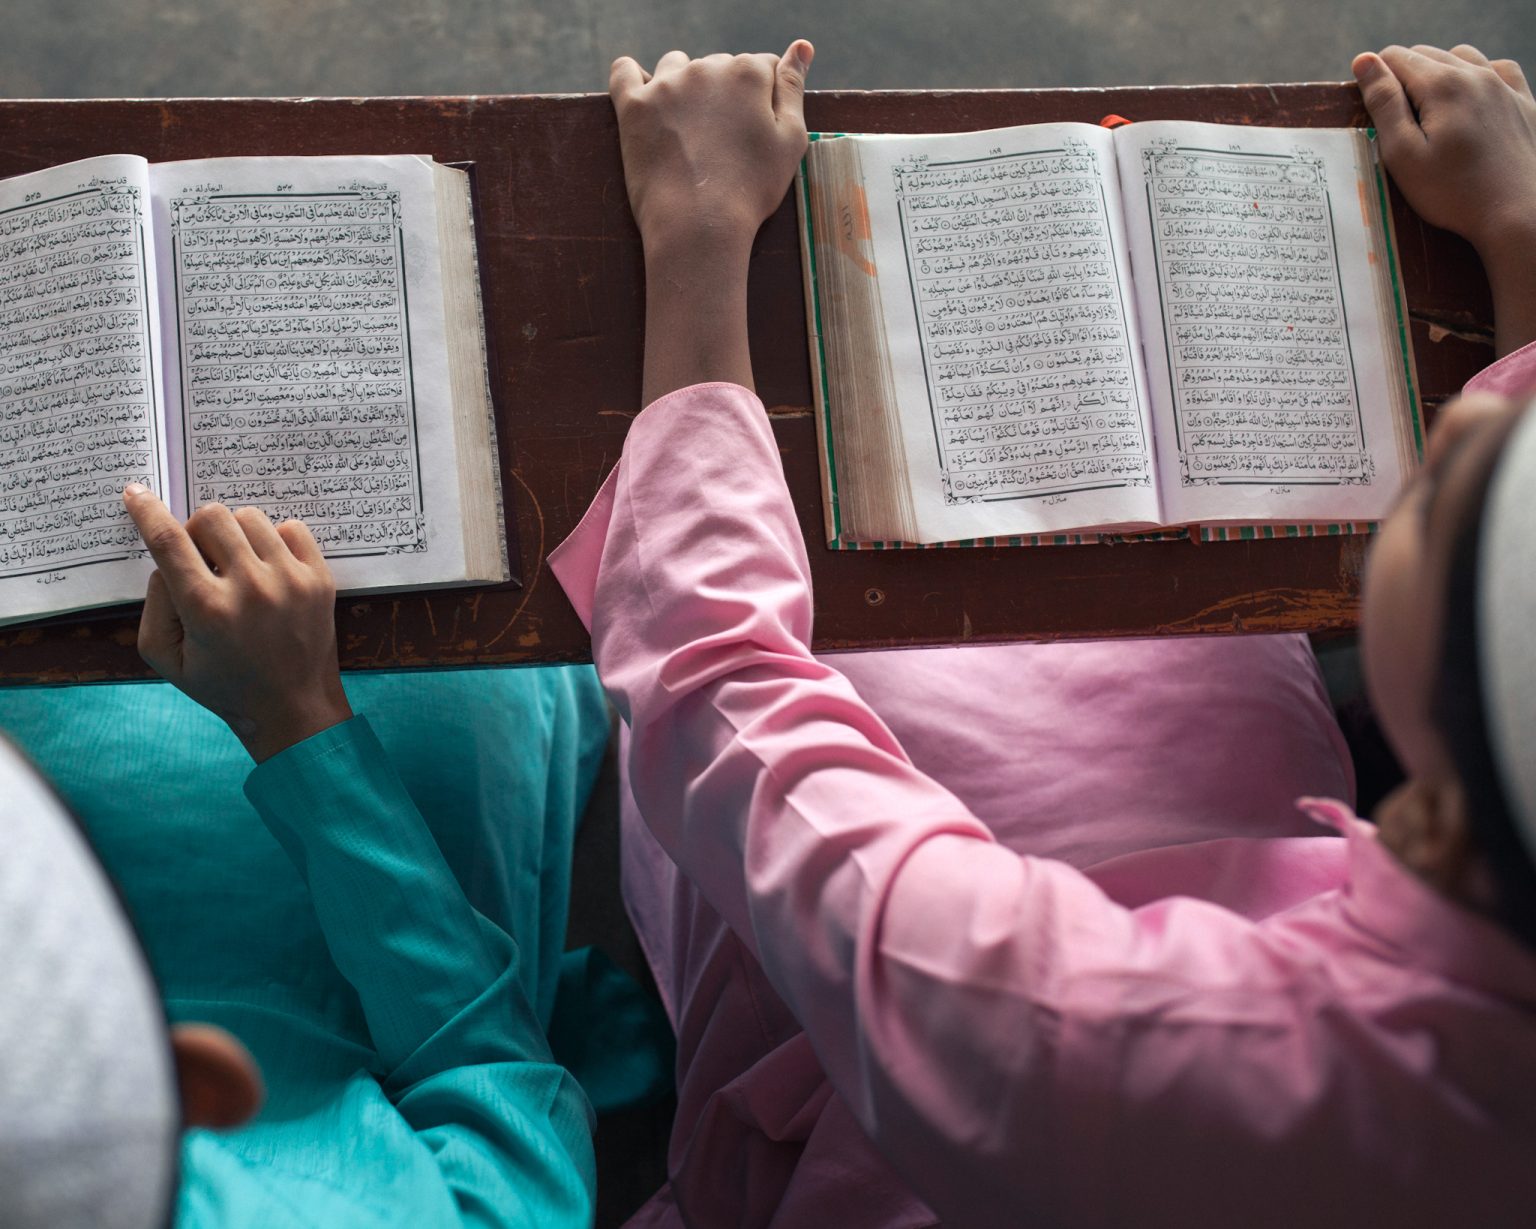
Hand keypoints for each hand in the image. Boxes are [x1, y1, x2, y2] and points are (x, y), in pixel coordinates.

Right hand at [123, 485, 352, 762]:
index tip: (136, 493)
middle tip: (203, 560)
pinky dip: (274, 540)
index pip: (169, 541)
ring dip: (236, 535)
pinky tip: (268, 568)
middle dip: (198, 531)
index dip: (147, 511)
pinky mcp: (320, 578)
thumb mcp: (167, 657)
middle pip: (212, 517)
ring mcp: (291, 581)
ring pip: (251, 517)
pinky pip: (292, 528)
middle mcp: (251, 589)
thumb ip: (154, 604)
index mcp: (207, 610)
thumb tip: (167, 560)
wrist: (293, 707)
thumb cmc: (224, 685)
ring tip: (238, 567)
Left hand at [610, 41, 812, 258]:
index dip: (765, 97)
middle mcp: (706, 68)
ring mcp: (666, 84)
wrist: (699, 225)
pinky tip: (642, 94)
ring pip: (676, 65)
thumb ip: (793, 88)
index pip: (763, 66)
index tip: (758, 126)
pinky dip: (632, 76)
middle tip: (724, 139)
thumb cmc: (751, 190)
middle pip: (720, 67)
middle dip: (725, 93)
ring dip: (684, 85)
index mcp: (748, 74)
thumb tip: (802, 46)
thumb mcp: (791, 141)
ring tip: (688, 127)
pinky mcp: (633, 105)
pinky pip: (624, 71)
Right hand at [1355, 45, 1535, 355]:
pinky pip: (1497, 69)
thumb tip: (1365, 61)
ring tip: (1432, 113)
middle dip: (1404, 78)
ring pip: (1461, 57)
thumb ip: (1384, 104)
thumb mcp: (1403, 154)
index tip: (1374, 111)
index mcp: (1442, 85)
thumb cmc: (1453, 192)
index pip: (1395, 57)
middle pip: (1427, 54)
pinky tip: (1470, 101)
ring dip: (1439, 75)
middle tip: (1399, 122)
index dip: (1376, 78)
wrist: (1517, 213)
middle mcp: (1476, 73)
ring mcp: (1504, 85)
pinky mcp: (1523, 100)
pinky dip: (1476, 77)